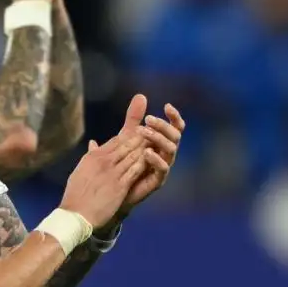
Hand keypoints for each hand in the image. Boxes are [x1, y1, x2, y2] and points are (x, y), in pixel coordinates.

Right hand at [59, 129, 147, 227]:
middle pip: (127, 145)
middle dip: (141, 138)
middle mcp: (104, 161)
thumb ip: (90, 155)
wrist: (76, 214)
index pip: (116, 141)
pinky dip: (144, 163)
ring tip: (157, 143)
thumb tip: (92, 143)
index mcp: (93, 157)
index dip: (130, 135)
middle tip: (154, 133)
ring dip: (145, 149)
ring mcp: (113, 173)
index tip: (140, 132)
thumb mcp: (79, 170)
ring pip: (133, 155)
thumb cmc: (75, 195)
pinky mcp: (120, 186)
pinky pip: (135, 170)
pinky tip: (153, 159)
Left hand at [116, 95, 184, 219]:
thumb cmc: (121, 163)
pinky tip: (147, 152)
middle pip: (175, 136)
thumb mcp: (126, 137)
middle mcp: (165, 154)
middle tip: (149, 119)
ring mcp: (163, 167)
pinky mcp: (157, 180)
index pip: (175, 128)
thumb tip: (140, 95)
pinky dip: (156, 159)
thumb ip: (133, 119)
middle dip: (164, 126)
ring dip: (159, 139)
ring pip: (171, 150)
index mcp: (161, 143)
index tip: (167, 106)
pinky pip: (163, 169)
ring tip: (144, 132)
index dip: (174, 117)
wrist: (112, 191)